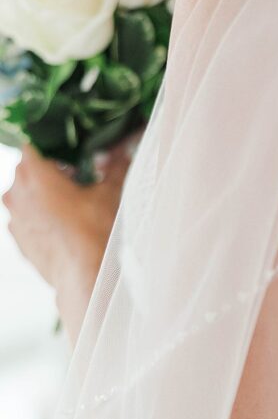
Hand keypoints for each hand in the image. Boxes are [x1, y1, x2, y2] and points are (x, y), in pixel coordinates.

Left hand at [2, 137, 135, 344]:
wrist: (83, 275)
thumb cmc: (94, 231)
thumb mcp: (109, 192)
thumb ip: (115, 167)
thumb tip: (122, 153)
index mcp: (33, 172)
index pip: (34, 143)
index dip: (55, 146)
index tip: (72, 154)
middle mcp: (15, 192)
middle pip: (28, 168)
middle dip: (50, 170)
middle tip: (77, 179)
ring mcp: (13, 217)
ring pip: (25, 194)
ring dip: (43, 194)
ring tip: (72, 204)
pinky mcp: (17, 238)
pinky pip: (26, 216)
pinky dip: (39, 215)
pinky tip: (63, 224)